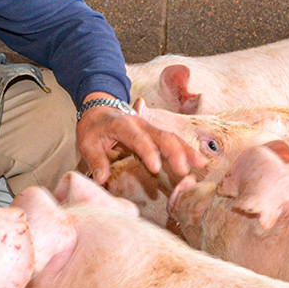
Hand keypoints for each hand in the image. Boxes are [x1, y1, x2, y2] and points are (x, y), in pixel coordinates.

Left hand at [76, 95, 205, 185]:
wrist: (99, 108)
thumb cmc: (93, 127)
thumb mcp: (87, 142)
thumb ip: (96, 160)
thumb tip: (102, 179)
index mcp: (122, 125)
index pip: (138, 138)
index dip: (148, 152)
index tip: (155, 168)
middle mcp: (141, 124)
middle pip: (162, 136)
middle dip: (175, 152)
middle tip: (183, 171)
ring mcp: (151, 128)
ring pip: (172, 137)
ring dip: (187, 150)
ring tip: (202, 164)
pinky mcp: (156, 133)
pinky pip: (174, 141)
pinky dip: (187, 150)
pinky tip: (199, 161)